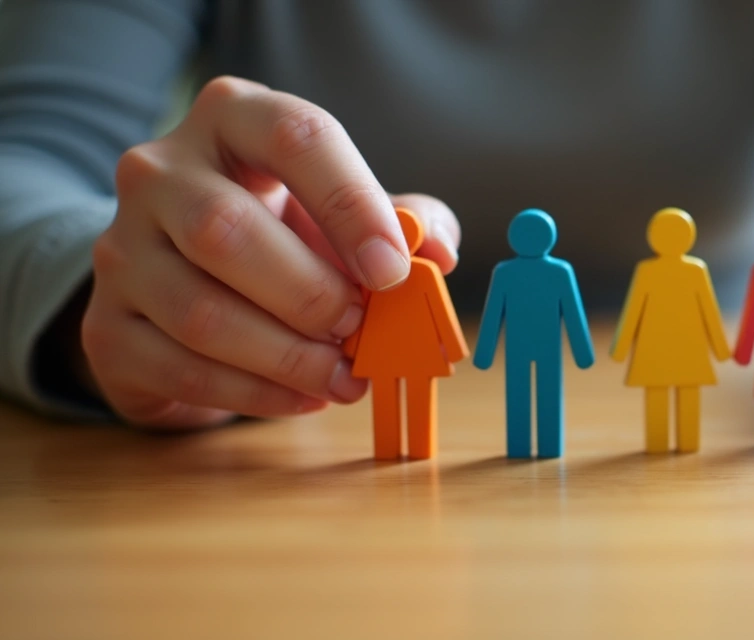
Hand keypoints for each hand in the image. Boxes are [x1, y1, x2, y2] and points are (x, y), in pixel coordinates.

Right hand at [82, 76, 460, 427]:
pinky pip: (182, 368)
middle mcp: (159, 172)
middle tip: (360, 329)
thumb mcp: (344, 210)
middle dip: (311, 294)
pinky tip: (303, 397)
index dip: (351, 204)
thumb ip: (403, 219)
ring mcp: (120, 249)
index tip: (394, 270)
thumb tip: (437, 251)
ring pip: (201, 312)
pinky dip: (255, 394)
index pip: (293, 138)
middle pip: (225, 230)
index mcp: (232, 118)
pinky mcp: (107, 325)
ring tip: (343, 377)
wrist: (182, 279)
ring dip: (288, 356)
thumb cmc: (284, 232)